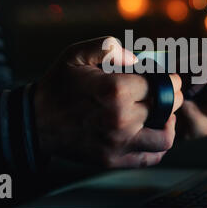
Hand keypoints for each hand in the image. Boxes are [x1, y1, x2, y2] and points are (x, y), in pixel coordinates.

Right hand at [34, 37, 182, 167]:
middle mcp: (120, 119)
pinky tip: (149, 132)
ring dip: (168, 123)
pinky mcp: (113, 160)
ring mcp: (118, 143)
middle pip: (167, 107)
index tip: (168, 78)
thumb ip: (110, 47)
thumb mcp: (77, 53)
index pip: (161, 84)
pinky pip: (150, 157)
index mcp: (114, 90)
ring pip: (166, 137)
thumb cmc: (59, 85)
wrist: (35, 122)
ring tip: (161, 114)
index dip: (169, 78)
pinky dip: (157, 146)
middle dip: (170, 96)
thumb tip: (137, 60)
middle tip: (165, 92)